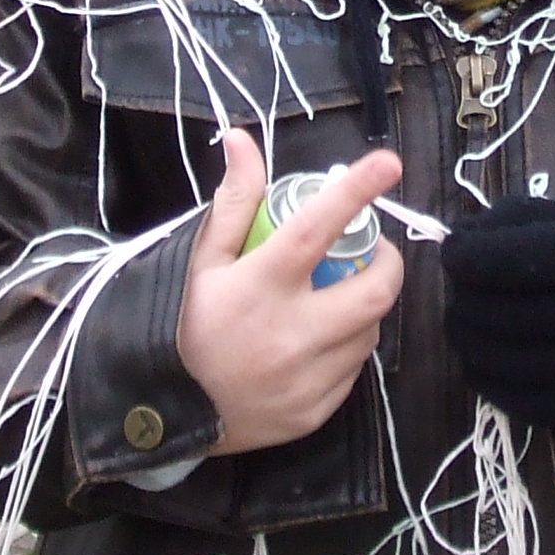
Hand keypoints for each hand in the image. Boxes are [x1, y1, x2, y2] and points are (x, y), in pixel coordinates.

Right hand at [178, 132, 404, 456]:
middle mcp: (290, 334)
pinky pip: (354, 368)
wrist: (167, 414)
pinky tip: (319, 341)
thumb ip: (234, 202)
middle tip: (369, 251)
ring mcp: (307, 379)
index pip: (317, 229)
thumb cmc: (187, 326)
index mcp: (259, 287)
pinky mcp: (316, 411)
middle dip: (386, 262)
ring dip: (364, 306)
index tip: (387, 163)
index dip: (356, 192)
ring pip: (370, 331)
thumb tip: (243, 140)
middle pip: (375, 291)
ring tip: (336, 298)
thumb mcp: (202, 262)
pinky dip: (347, 346)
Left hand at [442, 197, 554, 435]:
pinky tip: (491, 353)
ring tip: (476, 317)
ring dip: (465, 332)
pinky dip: (482, 372)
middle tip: (469, 286)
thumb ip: (509, 221)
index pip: (492, 262)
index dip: (460, 255)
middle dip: (461, 293)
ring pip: (483, 355)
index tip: (457, 252)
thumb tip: (453, 243)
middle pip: (481, 310)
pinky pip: (503, 396)